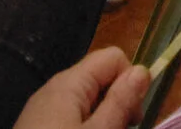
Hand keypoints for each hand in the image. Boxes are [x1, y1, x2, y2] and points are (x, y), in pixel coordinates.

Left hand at [13, 49, 150, 128]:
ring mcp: (43, 111)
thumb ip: (120, 102)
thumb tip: (142, 70)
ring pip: (87, 103)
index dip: (130, 82)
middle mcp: (54, 89)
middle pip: (100, 80)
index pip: (113, 58)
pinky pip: (70, 119)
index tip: (133, 118)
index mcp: (69, 83)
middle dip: (117, 106)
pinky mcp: (37, 128)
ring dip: (102, 121)